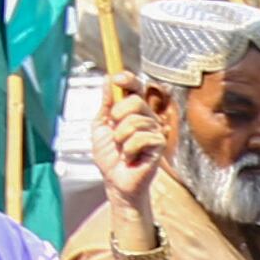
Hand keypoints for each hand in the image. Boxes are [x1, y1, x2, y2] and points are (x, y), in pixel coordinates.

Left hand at [98, 79, 171, 220]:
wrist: (115, 181)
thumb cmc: (110, 158)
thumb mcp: (100, 125)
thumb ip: (105, 103)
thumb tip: (107, 79)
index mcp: (132, 111)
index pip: (135, 87)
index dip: (128, 79)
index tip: (116, 78)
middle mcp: (146, 117)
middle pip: (136, 100)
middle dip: (118, 115)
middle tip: (114, 130)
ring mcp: (154, 130)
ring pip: (136, 121)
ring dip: (121, 137)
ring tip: (121, 148)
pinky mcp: (159, 144)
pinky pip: (141, 137)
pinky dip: (129, 149)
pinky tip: (130, 157)